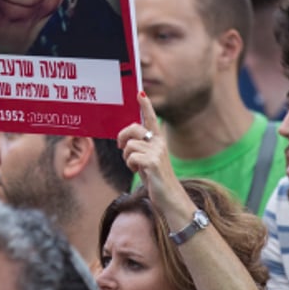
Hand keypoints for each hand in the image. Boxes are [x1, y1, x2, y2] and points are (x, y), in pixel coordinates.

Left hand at [116, 92, 191, 222]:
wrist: (169, 197)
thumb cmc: (156, 180)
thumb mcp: (147, 160)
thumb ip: (139, 148)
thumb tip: (124, 140)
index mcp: (158, 141)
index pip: (151, 119)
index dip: (145, 105)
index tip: (140, 92)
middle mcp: (159, 143)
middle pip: (133, 129)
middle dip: (122, 137)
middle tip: (119, 146)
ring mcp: (157, 152)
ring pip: (129, 146)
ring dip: (126, 157)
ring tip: (135, 166)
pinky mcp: (153, 162)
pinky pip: (131, 157)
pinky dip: (130, 165)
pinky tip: (138, 171)